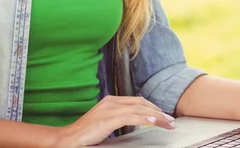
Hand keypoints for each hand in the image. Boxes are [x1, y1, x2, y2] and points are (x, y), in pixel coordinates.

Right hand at [55, 95, 175, 146]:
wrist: (69, 138)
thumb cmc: (86, 133)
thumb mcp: (105, 121)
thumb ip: (119, 118)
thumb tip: (136, 120)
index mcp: (111, 100)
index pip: (137, 100)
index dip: (152, 107)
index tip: (162, 114)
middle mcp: (112, 100)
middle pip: (141, 103)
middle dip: (157, 111)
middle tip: (170, 119)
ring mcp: (111, 108)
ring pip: (140, 109)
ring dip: (156, 116)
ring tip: (168, 122)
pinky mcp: (110, 118)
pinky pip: (132, 117)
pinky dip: (145, 119)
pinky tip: (155, 121)